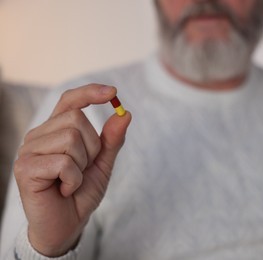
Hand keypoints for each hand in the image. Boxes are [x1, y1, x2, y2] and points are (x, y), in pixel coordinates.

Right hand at [14, 84, 131, 256]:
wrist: (67, 225)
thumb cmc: (81, 193)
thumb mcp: (102, 163)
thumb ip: (111, 139)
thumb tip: (125, 113)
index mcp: (56, 130)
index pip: (69, 100)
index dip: (90, 92)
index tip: (113, 92)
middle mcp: (39, 135)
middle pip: (76, 118)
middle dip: (91, 147)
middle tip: (82, 169)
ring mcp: (29, 150)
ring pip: (70, 138)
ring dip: (82, 165)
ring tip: (71, 180)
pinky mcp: (25, 168)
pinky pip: (63, 162)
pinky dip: (73, 179)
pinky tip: (65, 189)